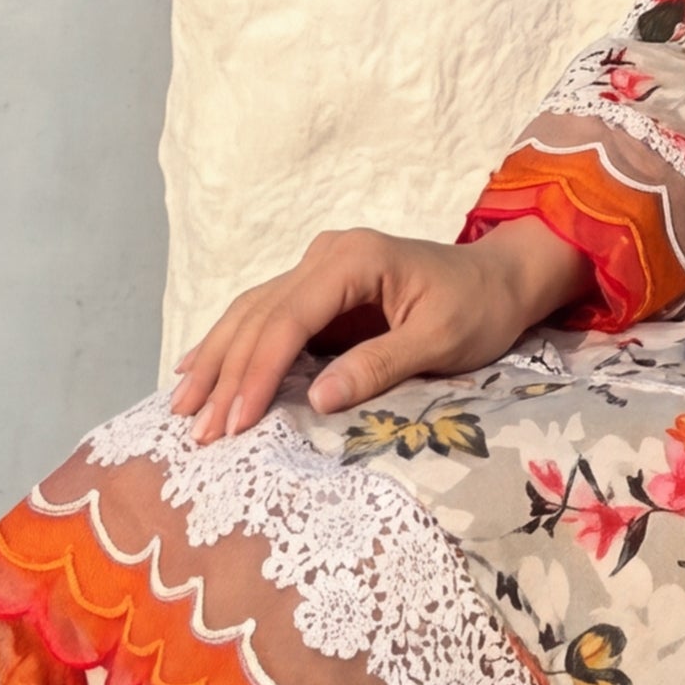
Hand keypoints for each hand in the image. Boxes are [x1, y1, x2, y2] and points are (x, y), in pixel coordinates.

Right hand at [171, 217, 591, 441]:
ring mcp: (320, 268)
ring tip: (182, 404)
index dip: (259, 372)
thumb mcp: (441, 341)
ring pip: (252, 313)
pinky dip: (232, 345)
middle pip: (260, 316)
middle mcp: (327, 255)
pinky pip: (265, 316)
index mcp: (354, 260)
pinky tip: (196, 367)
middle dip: (226, 374)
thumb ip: (380, 365)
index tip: (236, 420)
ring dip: (216, 360)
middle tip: (196, 429)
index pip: (289, 319)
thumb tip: (319, 399)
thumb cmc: (480, 308)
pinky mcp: (320, 289)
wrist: (502, 278)